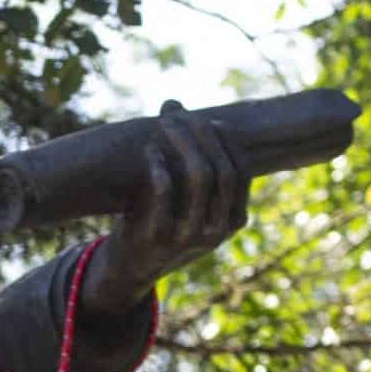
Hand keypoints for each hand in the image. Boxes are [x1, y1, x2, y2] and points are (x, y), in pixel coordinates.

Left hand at [78, 99, 249, 322]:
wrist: (129, 269)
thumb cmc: (159, 222)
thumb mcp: (182, 196)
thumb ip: (184, 153)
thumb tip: (173, 102)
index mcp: (232, 221)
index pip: (241, 171)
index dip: (226, 141)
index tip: (206, 120)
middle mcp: (216, 232)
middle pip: (222, 170)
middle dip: (203, 136)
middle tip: (181, 116)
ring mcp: (188, 238)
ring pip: (199, 177)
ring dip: (183, 142)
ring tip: (165, 124)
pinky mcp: (158, 238)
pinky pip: (164, 191)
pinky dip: (159, 164)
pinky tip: (149, 150)